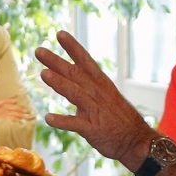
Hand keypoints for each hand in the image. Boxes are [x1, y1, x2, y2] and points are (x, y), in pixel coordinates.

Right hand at [0, 97, 28, 121]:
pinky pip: (9, 119)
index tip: (15, 101)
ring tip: (26, 116)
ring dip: (19, 114)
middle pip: (6, 107)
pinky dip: (15, 119)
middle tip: (25, 111)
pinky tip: (20, 121)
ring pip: (9, 113)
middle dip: (17, 108)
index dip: (7, 101)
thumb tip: (10, 113)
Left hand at [34, 30, 155, 166]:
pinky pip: (75, 124)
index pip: (86, 61)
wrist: (137, 142)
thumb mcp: (107, 96)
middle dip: (56, 61)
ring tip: (43, 74)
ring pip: (75, 93)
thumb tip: (68, 76)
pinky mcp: (92, 129)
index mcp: (101, 84)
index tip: (60, 34)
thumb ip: (88, 86)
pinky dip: (62, 120)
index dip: (73, 47)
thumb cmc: (120, 119)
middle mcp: (98, 94)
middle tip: (38, 51)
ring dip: (59, 83)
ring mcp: (95, 111)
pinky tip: (48, 118)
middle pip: (75, 74)